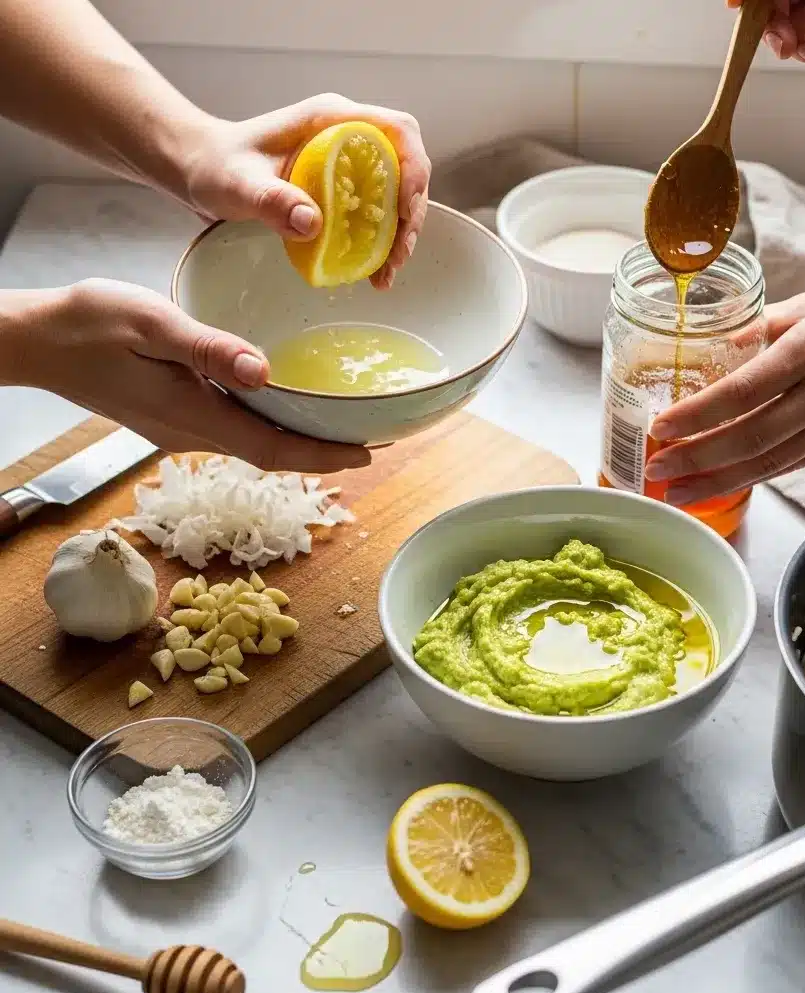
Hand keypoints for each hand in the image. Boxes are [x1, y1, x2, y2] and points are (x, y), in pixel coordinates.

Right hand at [12, 278, 370, 472]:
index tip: (366, 455)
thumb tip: (263, 372)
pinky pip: (232, 432)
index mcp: (192, 415)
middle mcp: (190, 434)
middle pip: (270, 455)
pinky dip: (268, 427)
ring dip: (298, 443)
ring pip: (252, 445)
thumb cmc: (86, 324)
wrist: (34, 340)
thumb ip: (207, 349)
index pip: (272, 450)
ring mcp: (179, 430)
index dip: (322, 457)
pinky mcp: (171, 418)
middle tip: (370, 441)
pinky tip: (284, 407)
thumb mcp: (150, 323)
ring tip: (340, 427)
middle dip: (322, 454)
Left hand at [179, 94, 430, 289]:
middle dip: (411, 213)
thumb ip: (271, 200)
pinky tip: (373, 272)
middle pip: (406, 167)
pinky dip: (382, 243)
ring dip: (401, 234)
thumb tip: (312, 223)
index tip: (404, 209)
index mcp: (331, 119)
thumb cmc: (217, 166)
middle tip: (398, 256)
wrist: (203, 170)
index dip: (413, 167)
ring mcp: (348, 162)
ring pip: (397, 193)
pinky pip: (377, 211)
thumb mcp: (238, 184)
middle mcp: (348, 136)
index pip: (397, 130)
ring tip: (387, 273)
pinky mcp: (343, 187)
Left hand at [644, 276, 804, 503]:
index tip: (661, 427)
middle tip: (656, 469)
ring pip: (768, 463)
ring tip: (678, 493)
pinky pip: (791, 465)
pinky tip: (722, 484)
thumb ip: (760, 328)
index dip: (697, 415)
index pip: (742, 391)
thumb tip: (713, 348)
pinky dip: (753, 478)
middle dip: (696, 458)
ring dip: (717, 481)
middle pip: (750, 437)